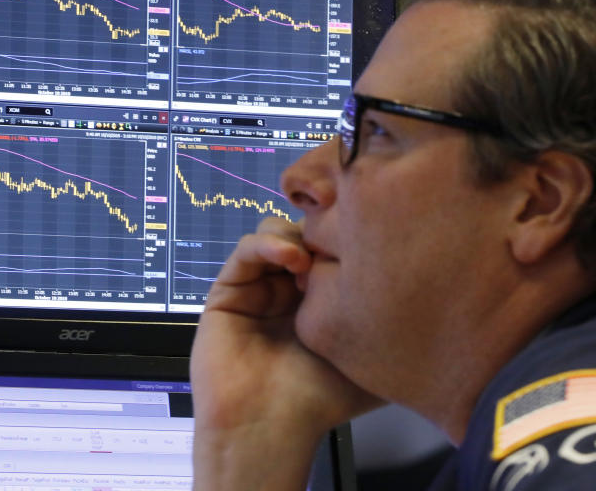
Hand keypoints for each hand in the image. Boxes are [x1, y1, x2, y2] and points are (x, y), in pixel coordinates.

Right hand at [190, 217, 379, 489]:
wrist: (269, 424)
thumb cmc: (318, 399)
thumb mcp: (373, 357)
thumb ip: (394, 325)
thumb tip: (428, 297)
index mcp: (320, 301)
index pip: (332, 248)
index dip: (347, 238)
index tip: (367, 243)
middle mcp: (288, 289)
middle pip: (304, 233)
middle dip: (321, 232)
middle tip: (338, 249)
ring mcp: (258, 287)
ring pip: (274, 232)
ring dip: (295, 236)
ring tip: (312, 264)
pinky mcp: (228, 289)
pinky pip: (247, 250)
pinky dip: (269, 244)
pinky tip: (292, 260)